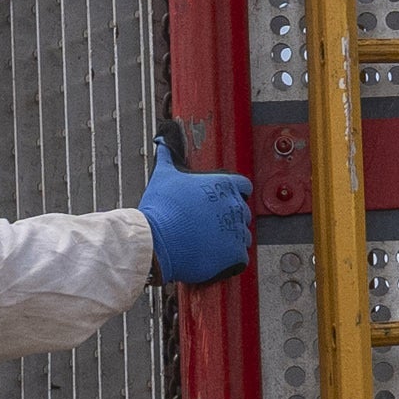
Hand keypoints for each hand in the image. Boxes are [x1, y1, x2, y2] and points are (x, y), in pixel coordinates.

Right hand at [138, 141, 258, 284]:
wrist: (154, 241)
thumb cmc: (160, 209)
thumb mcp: (164, 175)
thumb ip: (168, 155)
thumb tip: (163, 140)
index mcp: (223, 184)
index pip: (243, 186)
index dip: (233, 193)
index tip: (221, 202)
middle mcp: (234, 206)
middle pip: (242, 212)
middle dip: (228, 217)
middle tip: (208, 224)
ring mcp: (236, 231)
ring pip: (243, 235)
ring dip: (230, 238)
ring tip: (209, 241)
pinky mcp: (234, 254)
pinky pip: (241, 257)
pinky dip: (230, 258)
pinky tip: (214, 255)